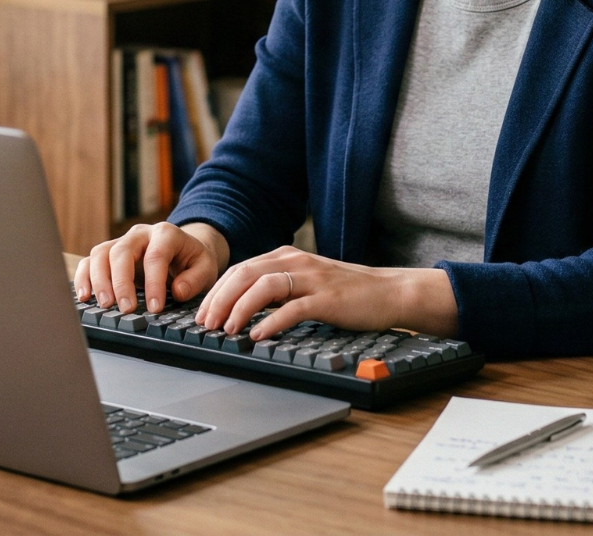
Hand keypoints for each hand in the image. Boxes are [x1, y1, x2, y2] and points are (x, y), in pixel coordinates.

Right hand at [74, 221, 228, 314]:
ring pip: (101, 254)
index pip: (155, 256)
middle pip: (122, 252)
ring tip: (105, 305)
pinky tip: (85, 296)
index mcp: (166, 234)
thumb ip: (195, 279)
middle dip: (121, 282)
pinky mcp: (108, 254)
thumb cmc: (193, 260)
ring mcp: (121, 242)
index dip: (154, 282)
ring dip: (99, 280)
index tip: (154, 307)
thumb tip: (177, 291)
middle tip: (126, 309)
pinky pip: (89, 261)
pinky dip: (84, 277)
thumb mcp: (205, 268)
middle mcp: (139, 234)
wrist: (184, 250)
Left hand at [195, 246, 458, 340]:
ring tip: (227, 331)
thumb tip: (241, 306)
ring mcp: (312, 278)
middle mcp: (296, 261)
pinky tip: (258, 336)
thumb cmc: (347, 292)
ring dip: (239, 309)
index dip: (216, 291)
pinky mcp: (327, 298)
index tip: (202, 314)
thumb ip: (278, 287)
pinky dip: (270, 322)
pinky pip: (292, 308)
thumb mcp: (306, 282)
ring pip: (263, 287)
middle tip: (206, 325)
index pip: (240, 269)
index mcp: (287, 257)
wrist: (390, 292)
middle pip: (245, 274)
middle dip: (219, 300)